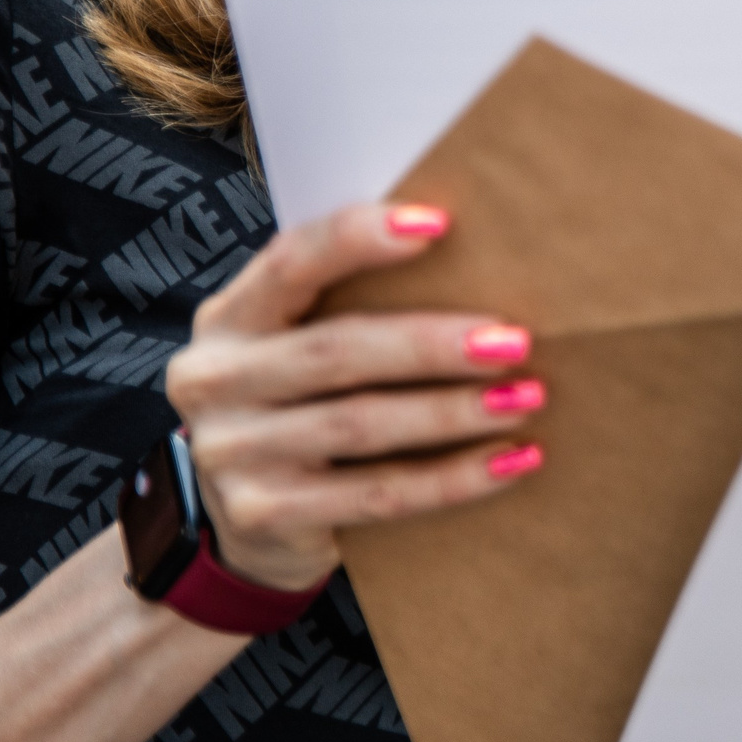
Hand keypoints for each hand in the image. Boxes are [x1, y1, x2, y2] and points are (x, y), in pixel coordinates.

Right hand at [163, 202, 546, 590]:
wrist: (249, 517)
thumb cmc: (306, 399)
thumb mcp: (303, 341)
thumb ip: (354, 301)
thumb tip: (481, 259)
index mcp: (230, 316)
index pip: (290, 261)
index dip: (358, 240)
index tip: (440, 224)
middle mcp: (215, 379)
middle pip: (336, 351)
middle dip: (432, 345)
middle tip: (515, 342)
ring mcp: (231, 452)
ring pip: (361, 424)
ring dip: (453, 412)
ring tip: (525, 398)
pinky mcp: (263, 514)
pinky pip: (375, 494)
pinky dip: (451, 480)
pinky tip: (511, 461)